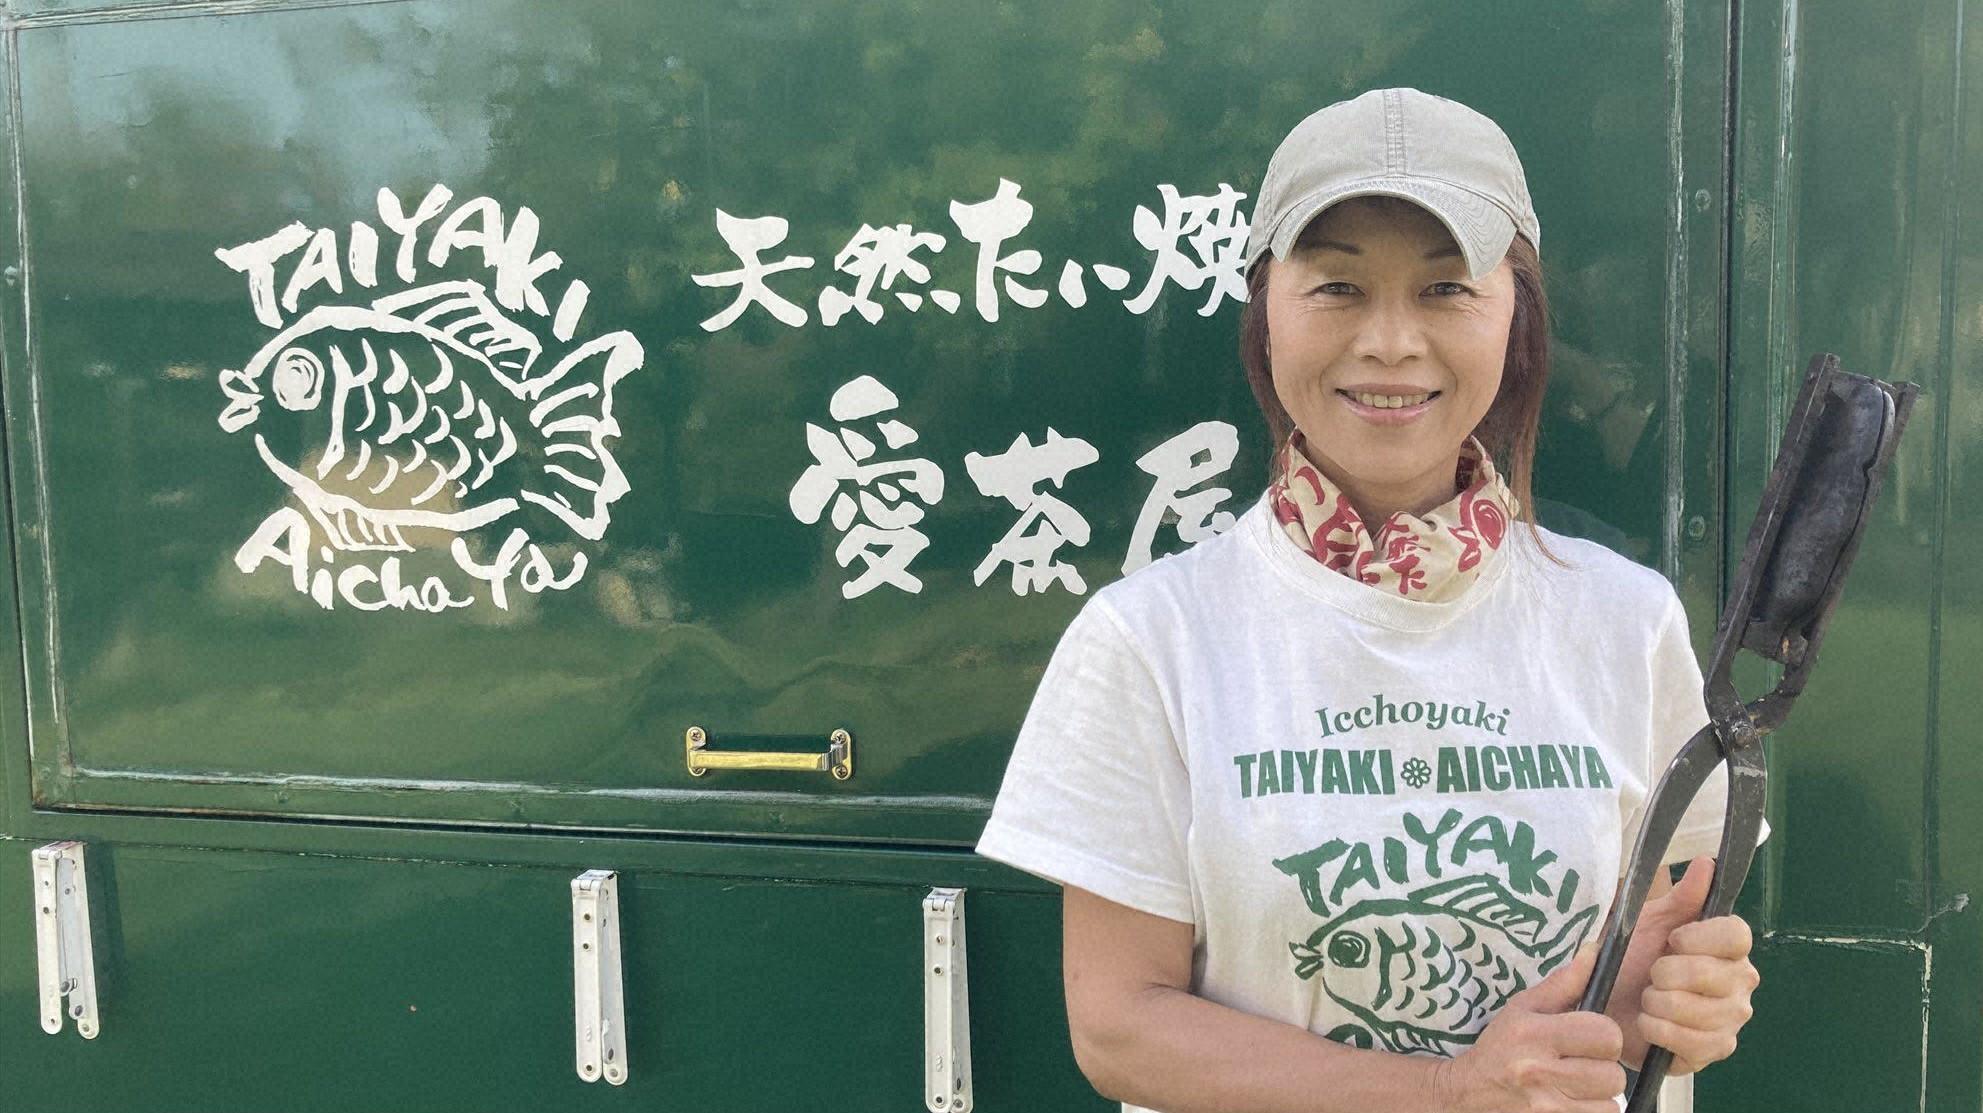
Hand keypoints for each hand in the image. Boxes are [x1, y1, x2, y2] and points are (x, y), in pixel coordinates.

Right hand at [1437, 942, 1626, 1112]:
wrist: (1467, 1094)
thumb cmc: (1499, 1047)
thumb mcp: (1523, 1008)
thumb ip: (1564, 983)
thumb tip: (1595, 951)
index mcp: (1534, 1033)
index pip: (1606, 1035)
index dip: (1604, 1036)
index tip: (1590, 1038)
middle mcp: (1538, 1071)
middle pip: (1613, 1075)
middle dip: (1603, 1069)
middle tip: (1582, 1065)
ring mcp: (1546, 1107)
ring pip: (1611, 1103)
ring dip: (1599, 1096)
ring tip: (1577, 1086)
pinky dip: (1592, 1111)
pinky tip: (1572, 1102)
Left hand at [1630, 855, 1759, 1075]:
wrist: (1608, 1004)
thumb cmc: (1633, 958)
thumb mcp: (1648, 921)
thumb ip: (1681, 896)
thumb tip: (1707, 863)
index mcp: (1729, 946)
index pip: (1737, 935)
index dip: (1700, 937)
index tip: (1673, 940)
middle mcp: (1740, 982)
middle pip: (1713, 975)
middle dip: (1666, 974)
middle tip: (1652, 975)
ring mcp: (1731, 1020)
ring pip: (1698, 1012)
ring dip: (1658, 1004)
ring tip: (1648, 999)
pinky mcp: (1714, 1050)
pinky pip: (1691, 1043)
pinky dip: (1658, 1031)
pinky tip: (1648, 1024)